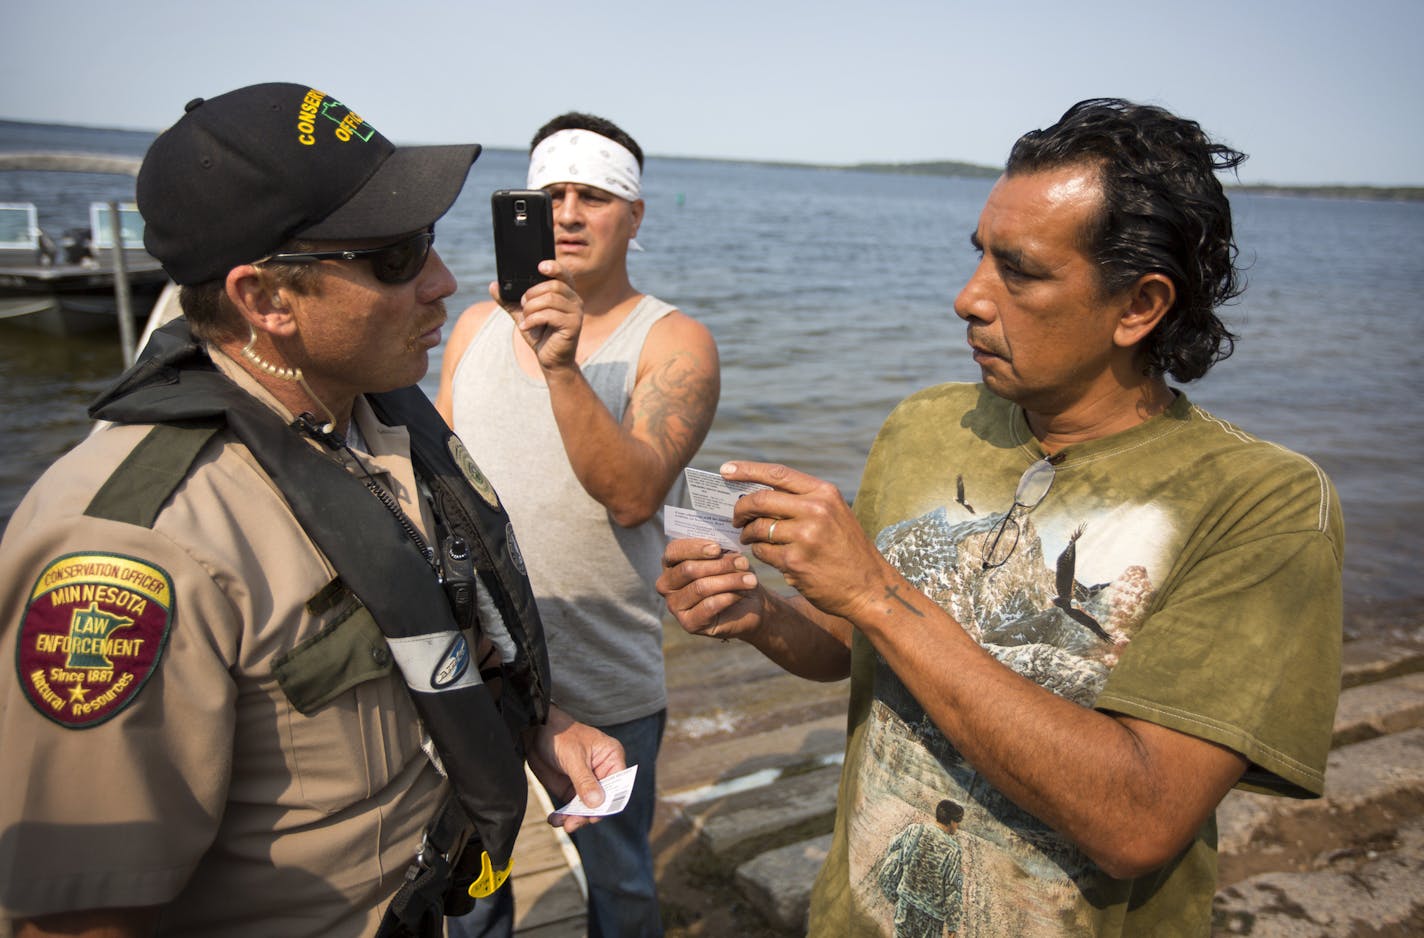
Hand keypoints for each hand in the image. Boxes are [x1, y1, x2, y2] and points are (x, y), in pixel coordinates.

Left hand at [487, 259, 582, 370]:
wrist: (550, 359)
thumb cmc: (540, 335)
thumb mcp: (522, 314)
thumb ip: (509, 300)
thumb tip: (493, 285)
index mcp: (565, 293)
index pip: (563, 273)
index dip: (553, 267)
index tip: (539, 267)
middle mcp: (574, 300)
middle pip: (553, 285)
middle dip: (531, 294)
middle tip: (523, 305)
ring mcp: (576, 312)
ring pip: (549, 299)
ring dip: (531, 308)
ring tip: (525, 319)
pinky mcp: (574, 325)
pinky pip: (549, 315)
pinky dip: (532, 320)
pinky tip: (526, 327)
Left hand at [527, 705, 625, 832]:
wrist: (535, 732)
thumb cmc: (560, 735)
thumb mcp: (573, 757)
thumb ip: (585, 780)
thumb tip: (597, 803)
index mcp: (611, 758)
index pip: (619, 786)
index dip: (609, 803)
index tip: (595, 816)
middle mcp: (603, 772)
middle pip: (603, 801)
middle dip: (588, 814)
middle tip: (573, 823)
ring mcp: (587, 783)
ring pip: (587, 809)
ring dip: (575, 818)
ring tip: (562, 823)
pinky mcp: (572, 789)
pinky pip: (572, 808)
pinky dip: (564, 815)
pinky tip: (555, 819)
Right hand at [657, 538, 766, 639]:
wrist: (748, 604)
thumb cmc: (732, 575)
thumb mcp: (727, 557)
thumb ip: (719, 551)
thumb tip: (720, 549)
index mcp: (671, 563)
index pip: (673, 550)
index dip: (695, 548)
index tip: (718, 548)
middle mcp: (667, 584)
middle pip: (688, 569)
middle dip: (719, 565)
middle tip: (743, 562)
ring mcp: (674, 606)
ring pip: (701, 587)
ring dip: (730, 581)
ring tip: (750, 579)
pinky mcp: (688, 623)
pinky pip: (709, 606)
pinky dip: (729, 597)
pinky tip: (742, 594)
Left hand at [723, 461, 891, 621]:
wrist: (868, 587)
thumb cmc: (846, 549)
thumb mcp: (834, 513)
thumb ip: (802, 501)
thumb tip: (757, 493)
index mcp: (824, 493)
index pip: (777, 474)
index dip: (747, 470)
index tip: (726, 470)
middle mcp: (815, 510)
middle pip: (760, 500)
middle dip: (741, 508)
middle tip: (736, 517)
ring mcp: (805, 536)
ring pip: (757, 528)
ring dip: (748, 534)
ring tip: (751, 538)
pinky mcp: (795, 562)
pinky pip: (762, 552)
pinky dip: (759, 553)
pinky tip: (769, 556)